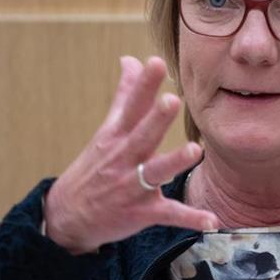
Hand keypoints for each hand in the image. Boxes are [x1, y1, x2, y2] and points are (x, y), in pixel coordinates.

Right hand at [43, 56, 218, 254]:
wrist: (67, 216)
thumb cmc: (95, 166)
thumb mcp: (107, 130)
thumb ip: (125, 94)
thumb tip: (130, 59)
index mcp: (117, 136)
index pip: (131, 105)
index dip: (143, 85)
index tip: (155, 62)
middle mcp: (124, 158)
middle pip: (142, 135)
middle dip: (156, 119)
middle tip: (172, 100)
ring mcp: (132, 186)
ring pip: (155, 172)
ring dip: (174, 162)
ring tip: (195, 150)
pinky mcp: (141, 212)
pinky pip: (169, 215)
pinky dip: (190, 218)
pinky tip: (211, 220)